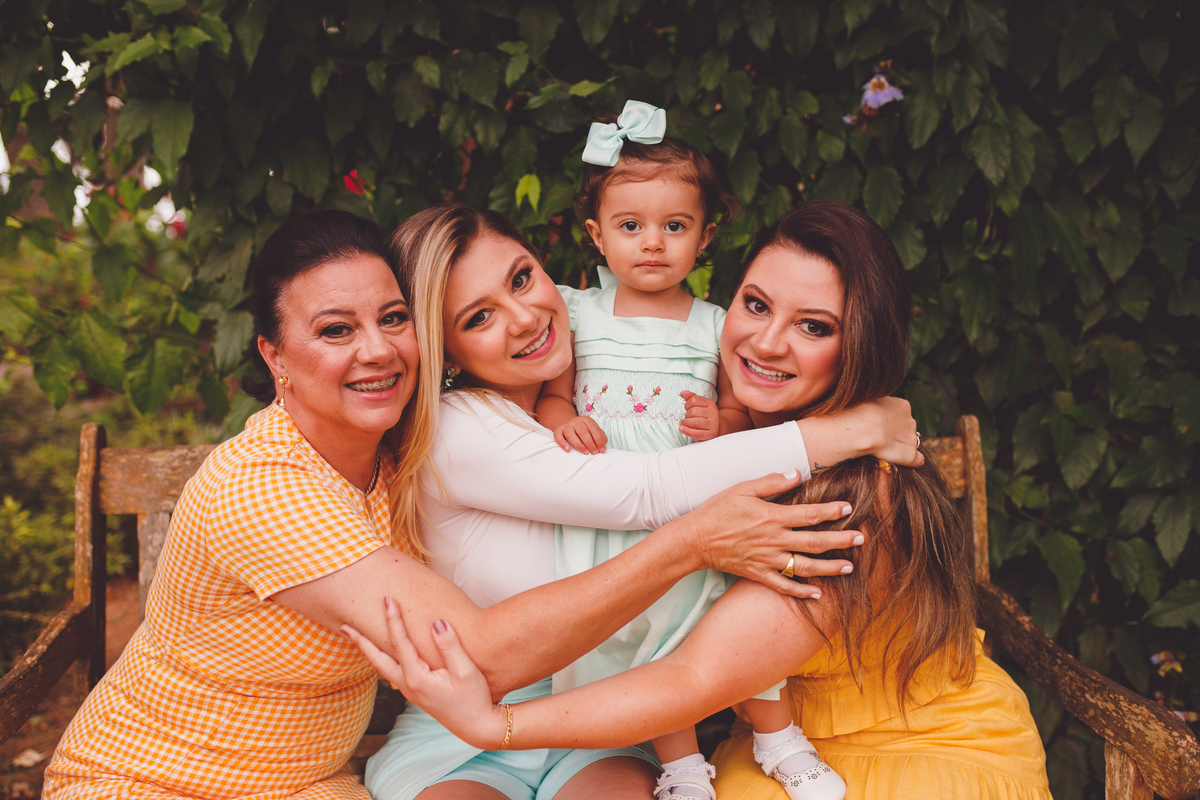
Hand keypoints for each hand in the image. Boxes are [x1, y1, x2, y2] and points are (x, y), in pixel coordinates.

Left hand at [342, 599, 505, 749]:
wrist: (477, 726)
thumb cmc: (473, 698)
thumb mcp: (466, 670)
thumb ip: (449, 646)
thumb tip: (436, 622)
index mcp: (417, 678)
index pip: (399, 643)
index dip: (393, 619)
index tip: (387, 600)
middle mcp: (408, 685)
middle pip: (377, 660)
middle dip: (361, 641)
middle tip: (344, 626)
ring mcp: (410, 690)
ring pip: (382, 667)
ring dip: (368, 651)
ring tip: (356, 637)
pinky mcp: (416, 692)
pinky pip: (392, 671)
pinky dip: (381, 658)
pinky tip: (383, 652)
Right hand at [554, 416, 608, 453]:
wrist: (571, 425)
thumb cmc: (586, 431)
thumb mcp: (594, 431)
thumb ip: (601, 436)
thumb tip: (603, 445)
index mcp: (587, 420)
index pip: (594, 429)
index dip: (599, 440)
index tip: (602, 450)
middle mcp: (576, 421)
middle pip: (583, 432)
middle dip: (590, 443)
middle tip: (594, 452)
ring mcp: (567, 425)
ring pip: (571, 434)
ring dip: (579, 445)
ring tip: (586, 452)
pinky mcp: (559, 430)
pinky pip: (558, 436)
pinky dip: (562, 443)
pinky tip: (568, 450)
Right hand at [674, 470, 863, 598]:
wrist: (695, 539)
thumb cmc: (717, 510)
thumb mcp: (743, 489)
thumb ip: (771, 482)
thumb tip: (797, 474)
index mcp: (772, 517)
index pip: (810, 514)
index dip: (831, 511)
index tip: (848, 508)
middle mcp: (774, 540)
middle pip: (815, 542)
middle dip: (841, 541)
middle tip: (862, 539)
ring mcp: (767, 560)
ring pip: (805, 566)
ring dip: (829, 567)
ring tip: (850, 567)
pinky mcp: (758, 574)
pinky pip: (784, 586)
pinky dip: (802, 592)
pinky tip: (819, 593)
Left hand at [678, 391, 718, 441]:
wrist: (715, 429)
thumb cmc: (704, 417)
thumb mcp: (700, 406)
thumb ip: (692, 398)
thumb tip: (684, 393)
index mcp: (710, 404)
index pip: (694, 400)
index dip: (687, 404)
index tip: (687, 408)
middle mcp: (713, 413)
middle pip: (693, 411)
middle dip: (686, 415)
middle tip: (686, 418)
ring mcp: (712, 425)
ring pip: (694, 422)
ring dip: (685, 423)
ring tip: (683, 423)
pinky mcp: (710, 434)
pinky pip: (696, 433)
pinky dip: (687, 431)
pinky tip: (682, 429)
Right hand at [799, 397, 922, 470]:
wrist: (861, 428)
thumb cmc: (856, 412)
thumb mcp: (864, 398)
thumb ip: (872, 403)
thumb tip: (864, 406)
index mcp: (902, 406)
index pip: (900, 415)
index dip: (889, 422)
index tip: (877, 427)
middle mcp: (910, 420)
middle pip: (906, 428)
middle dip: (895, 434)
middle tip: (877, 439)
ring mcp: (912, 438)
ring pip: (910, 443)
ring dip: (900, 446)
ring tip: (881, 449)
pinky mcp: (910, 455)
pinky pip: (918, 460)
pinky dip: (911, 461)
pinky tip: (899, 462)